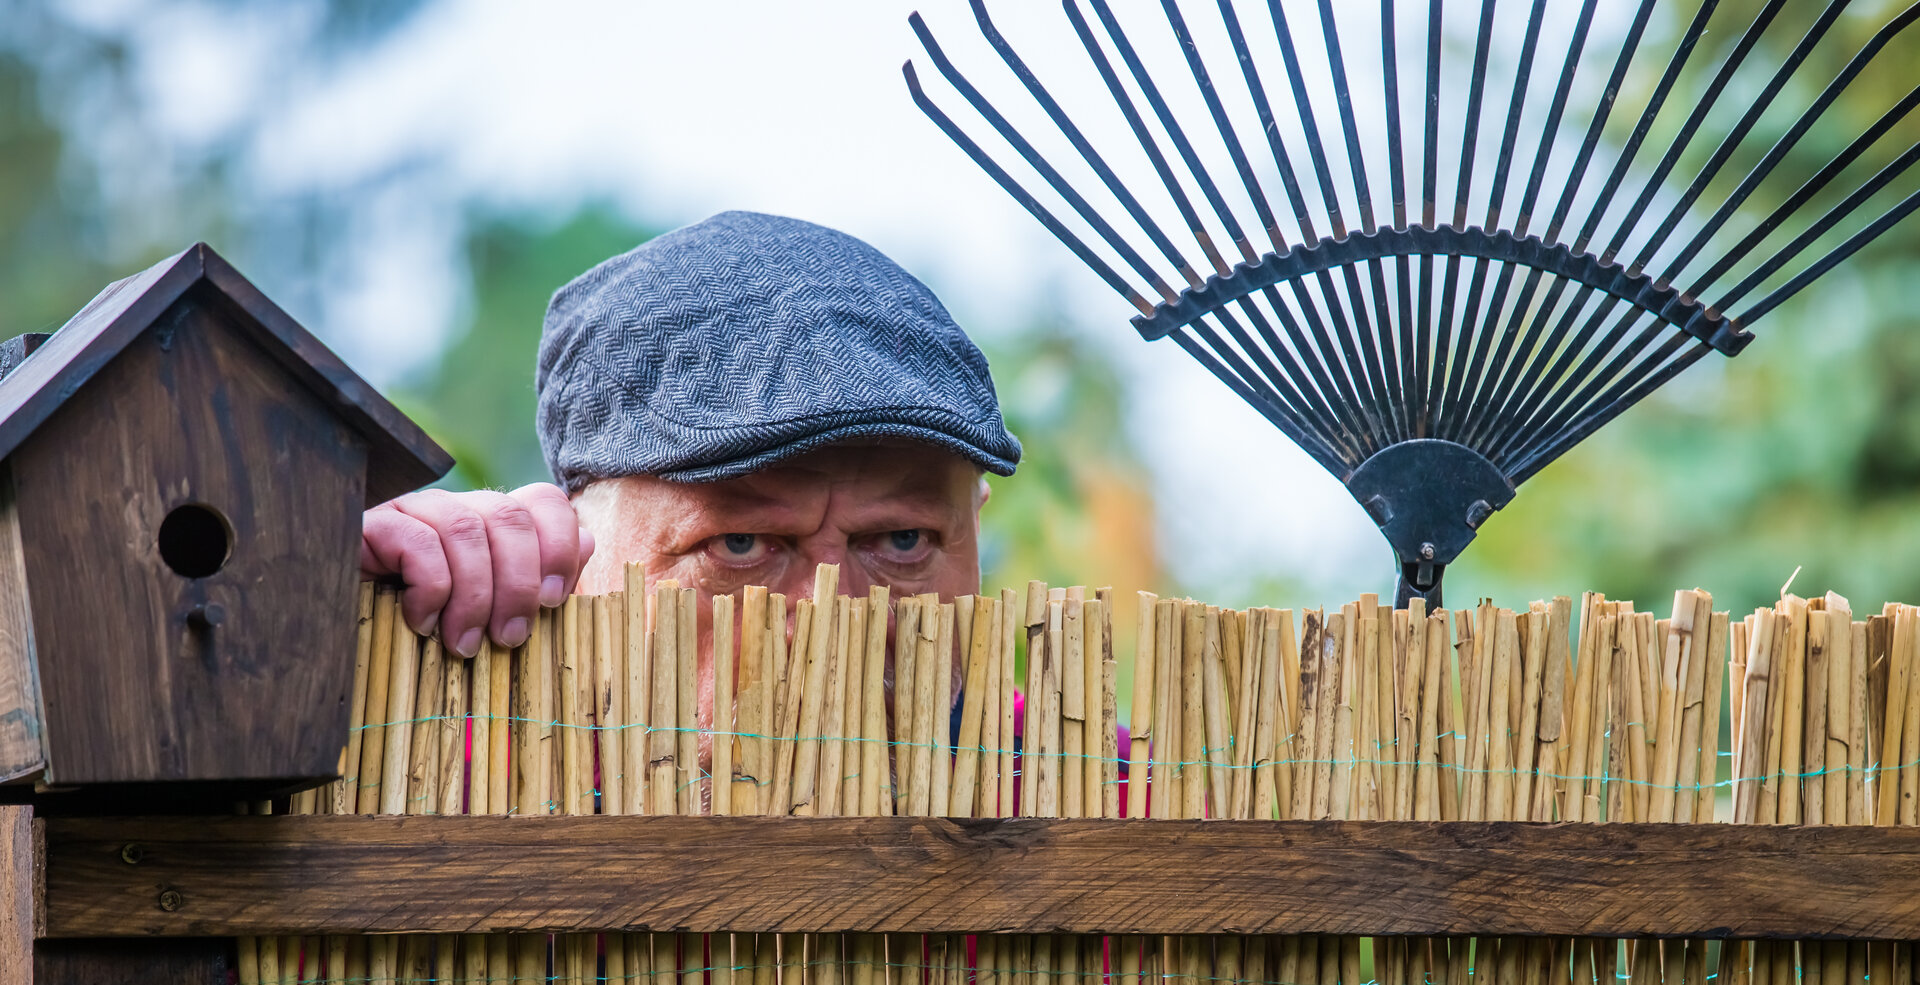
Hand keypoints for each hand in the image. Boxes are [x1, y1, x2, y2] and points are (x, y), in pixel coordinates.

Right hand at [360, 483, 595, 657]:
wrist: (336, 638)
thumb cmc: (425, 636)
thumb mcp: (491, 615)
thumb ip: (540, 580)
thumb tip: (589, 542)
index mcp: (489, 523)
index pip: (542, 500)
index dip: (560, 543)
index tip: (555, 600)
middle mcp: (454, 508)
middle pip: (508, 515)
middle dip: (519, 582)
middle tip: (511, 639)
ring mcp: (411, 512)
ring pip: (465, 528)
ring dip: (475, 596)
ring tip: (465, 645)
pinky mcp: (371, 527)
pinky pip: (417, 542)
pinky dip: (431, 589)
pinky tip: (423, 624)